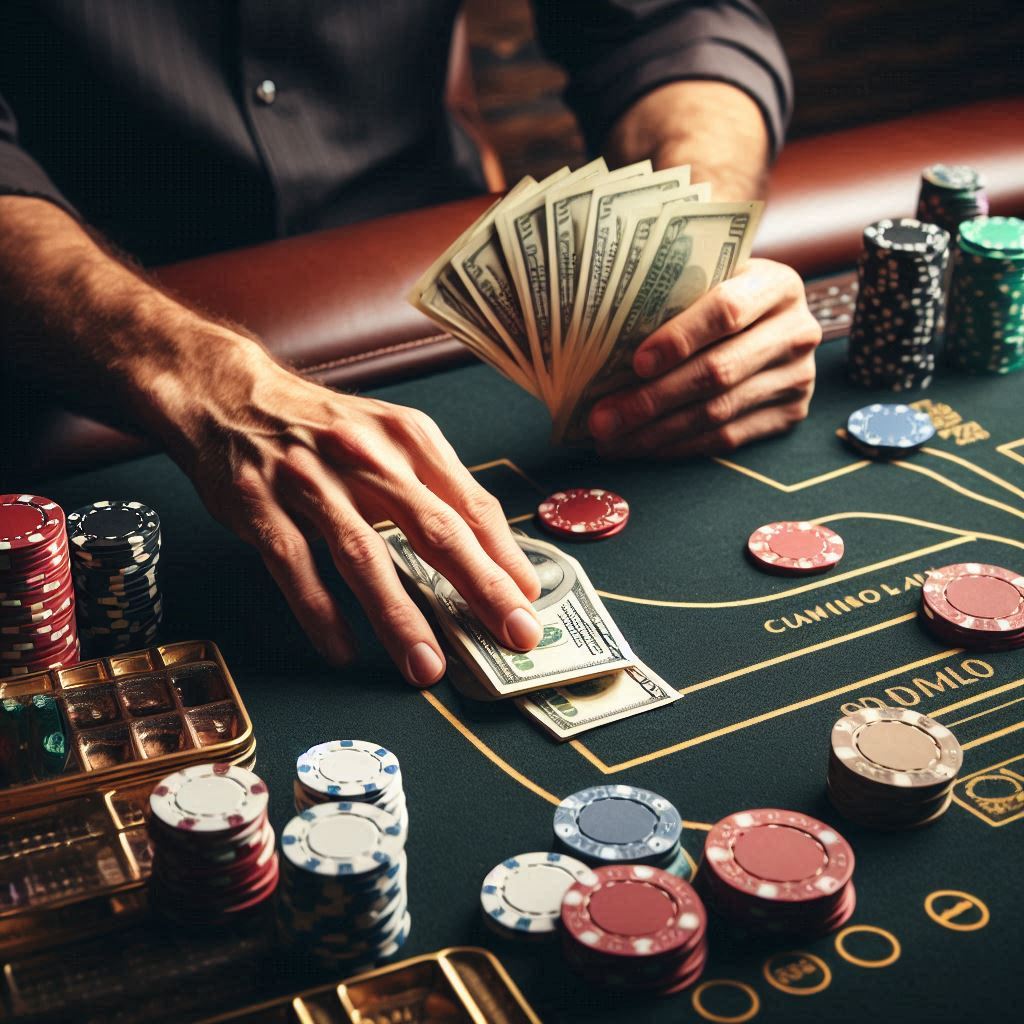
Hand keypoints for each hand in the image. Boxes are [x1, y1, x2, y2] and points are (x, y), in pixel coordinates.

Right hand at [176, 347, 541, 685]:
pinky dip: (319, 612)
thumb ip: (436, 490)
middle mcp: (365, 455)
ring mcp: (310, 480)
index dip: (504, 557)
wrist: (231, 392)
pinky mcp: (259, 503)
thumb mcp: (390, 438)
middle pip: (434, 530)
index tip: (528, 602)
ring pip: (363, 555)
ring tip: (426, 666)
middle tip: (512, 635)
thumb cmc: (324, 427)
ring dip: (399, 616)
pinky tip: (342, 649)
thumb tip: (491, 556)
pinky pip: (294, 564)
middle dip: (480, 588)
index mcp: (408, 439)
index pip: (471, 504)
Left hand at [588, 259, 821, 457]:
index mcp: (776, 285)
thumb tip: (598, 339)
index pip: (727, 311)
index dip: (680, 338)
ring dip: (656, 432)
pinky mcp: (791, 415)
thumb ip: (671, 298)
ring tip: (611, 440)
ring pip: (718, 413)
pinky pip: (727, 439)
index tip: (636, 363)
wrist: (769, 322)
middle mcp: (796, 331)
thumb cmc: (718, 296)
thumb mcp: (706, 280)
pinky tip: (643, 447)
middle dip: (651, 400)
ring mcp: (798, 377)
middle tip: (602, 419)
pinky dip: (679, 446)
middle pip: (718, 372)